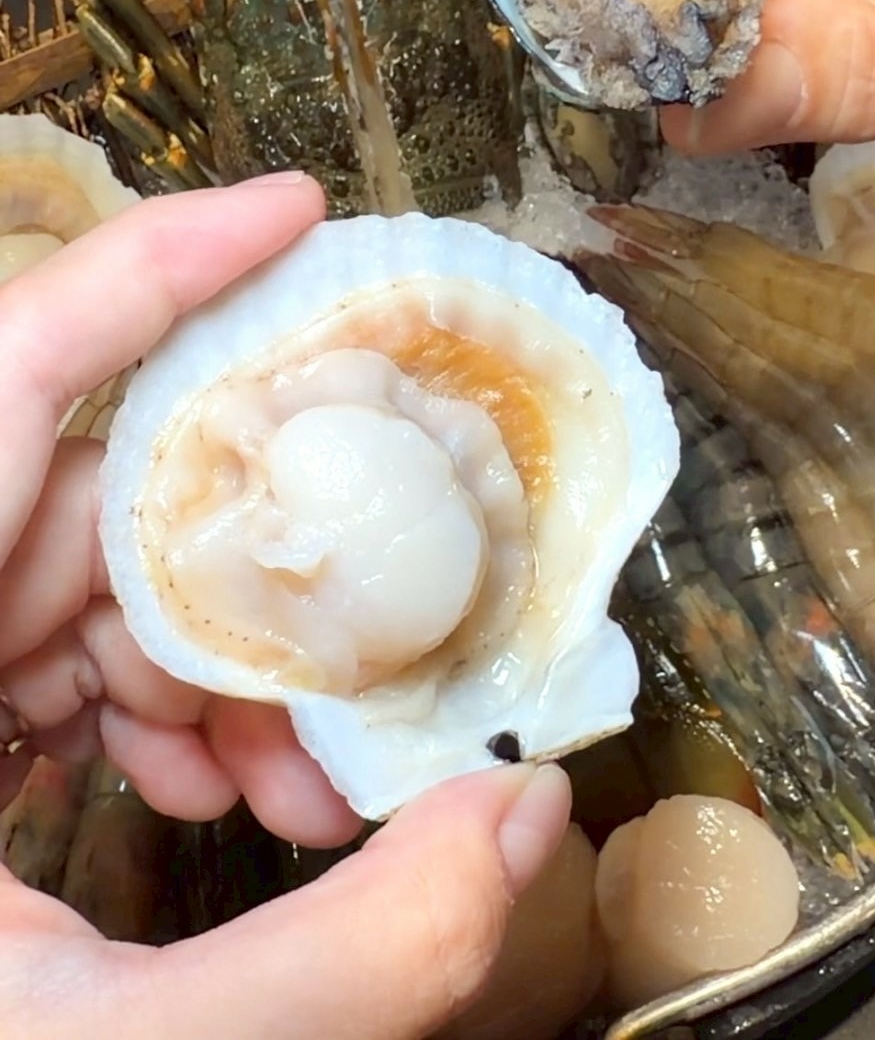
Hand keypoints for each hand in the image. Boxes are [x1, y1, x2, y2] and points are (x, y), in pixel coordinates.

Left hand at [0, 177, 569, 1037]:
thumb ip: (342, 960)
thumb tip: (525, 825)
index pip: (8, 372)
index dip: (153, 267)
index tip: (296, 212)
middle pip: (92, 501)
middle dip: (249, 581)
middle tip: (362, 677)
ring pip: (87, 577)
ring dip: (215, 664)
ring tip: (293, 787)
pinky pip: (50, 645)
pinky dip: (151, 701)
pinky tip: (209, 790)